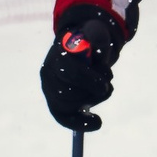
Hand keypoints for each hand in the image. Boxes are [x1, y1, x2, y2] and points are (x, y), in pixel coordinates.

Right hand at [40, 6, 122, 130]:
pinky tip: (96, 123)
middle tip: (107, 86)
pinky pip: (64, 118)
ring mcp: (50, 90)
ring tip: (103, 89)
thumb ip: (96, 36)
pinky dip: (81, 123)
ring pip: (69, 106)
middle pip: (68, 94)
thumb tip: (97, 47)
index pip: (70, 72)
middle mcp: (49, 74)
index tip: (105, 85)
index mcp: (58, 55)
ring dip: (92, 100)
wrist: (79, 49)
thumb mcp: (95, 33)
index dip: (89, 81)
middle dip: (92, 92)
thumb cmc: (88, 42)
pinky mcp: (56, 103)